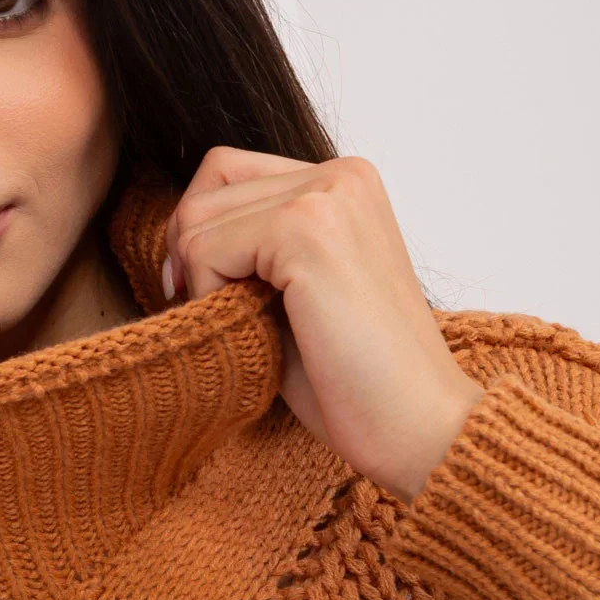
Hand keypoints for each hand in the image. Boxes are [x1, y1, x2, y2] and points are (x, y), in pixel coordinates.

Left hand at [161, 148, 483, 502]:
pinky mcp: (306, 230)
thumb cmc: (361, 382)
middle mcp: (343, 173)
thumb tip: (177, 234)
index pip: (232, 172)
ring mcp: (327, 195)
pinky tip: (250, 333)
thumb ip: (255, 250)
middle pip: (210, 184)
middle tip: (208, 314)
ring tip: (243, 329)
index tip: (202, 293)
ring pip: (199, 216)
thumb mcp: (298, 296)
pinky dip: (206, 296)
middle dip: (190, 254)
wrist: (421, 427)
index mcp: (348, 184)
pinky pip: (205, 248)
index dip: (201, 232)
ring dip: (200, 279)